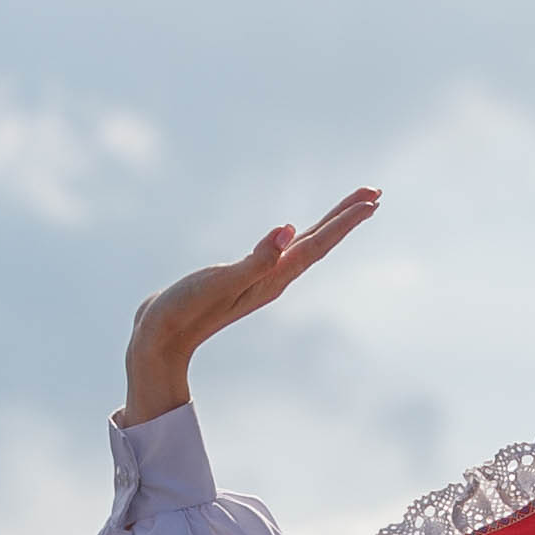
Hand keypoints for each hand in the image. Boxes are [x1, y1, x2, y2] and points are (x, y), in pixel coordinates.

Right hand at [119, 190, 380, 425]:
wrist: (160, 341)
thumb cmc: (186, 309)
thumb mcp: (222, 280)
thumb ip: (257, 258)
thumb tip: (288, 230)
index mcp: (274, 277)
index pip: (318, 242)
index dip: (346, 219)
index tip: (372, 198)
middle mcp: (273, 278)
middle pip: (319, 242)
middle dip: (346, 217)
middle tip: (374, 193)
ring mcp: (259, 279)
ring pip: (303, 247)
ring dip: (328, 227)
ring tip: (349, 210)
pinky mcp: (242, 279)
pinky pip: (279, 253)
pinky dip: (295, 239)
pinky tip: (292, 235)